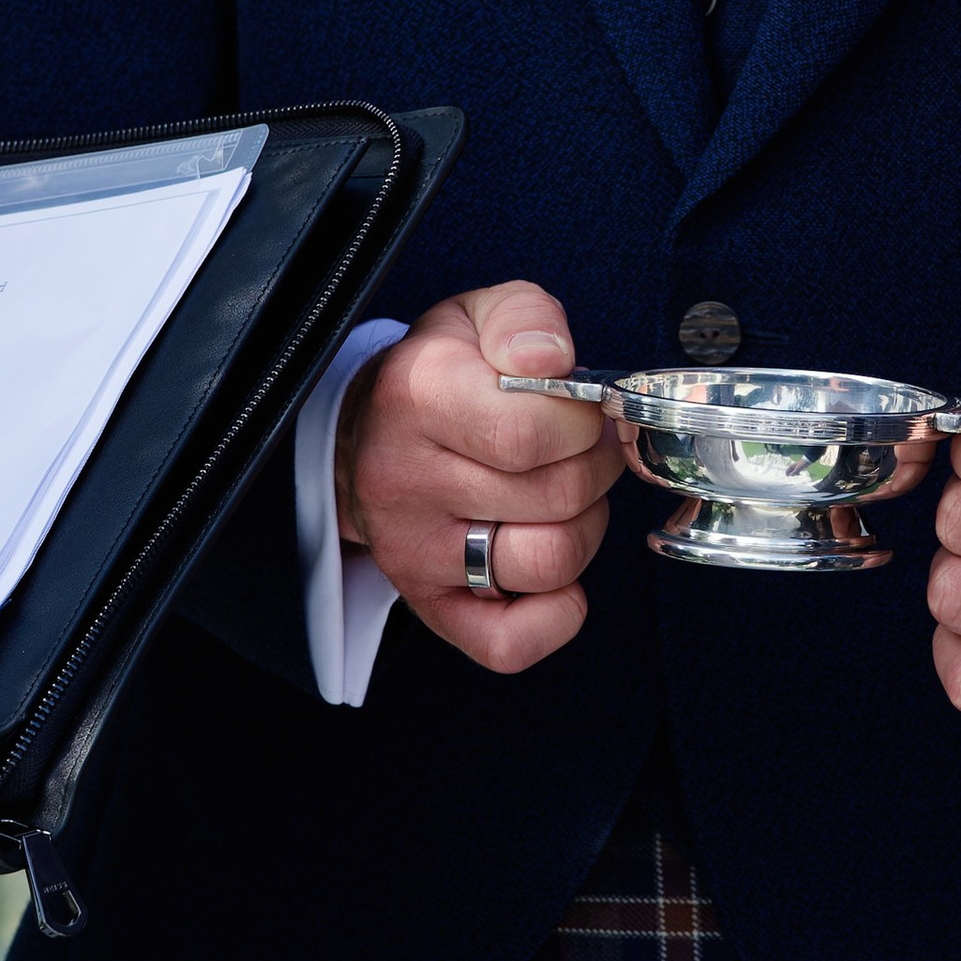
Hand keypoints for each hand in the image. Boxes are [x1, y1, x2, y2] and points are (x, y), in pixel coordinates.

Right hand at [335, 279, 624, 670]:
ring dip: (581, 529)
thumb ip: (526, 319)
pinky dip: (553, 615)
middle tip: (573, 451)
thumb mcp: (478, 316)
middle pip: (556, 495)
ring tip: (557, 498)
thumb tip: (551, 359)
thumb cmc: (441, 374)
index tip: (575, 410)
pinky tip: (553, 576)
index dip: (582, 421)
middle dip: (592, 468)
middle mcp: (404, 477)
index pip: (533, 430)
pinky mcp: (427, 603)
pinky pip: (507, 643)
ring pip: (547, 562)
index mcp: (416, 395)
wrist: (367, 429)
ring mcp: (411, 549)